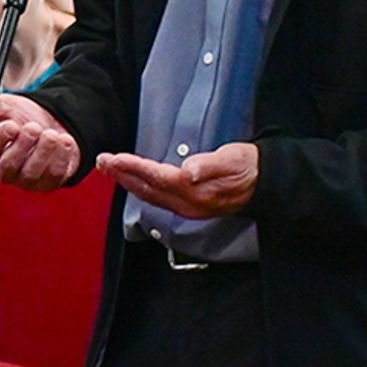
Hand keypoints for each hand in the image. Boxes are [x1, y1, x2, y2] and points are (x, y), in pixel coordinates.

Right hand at [0, 105, 86, 187]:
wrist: (52, 125)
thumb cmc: (25, 119)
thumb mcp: (6, 106)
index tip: (11, 125)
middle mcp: (7, 170)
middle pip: (9, 166)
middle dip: (22, 146)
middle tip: (32, 128)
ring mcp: (27, 179)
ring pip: (32, 173)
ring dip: (43, 152)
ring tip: (50, 134)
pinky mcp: (48, 182)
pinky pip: (54, 175)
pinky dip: (60, 157)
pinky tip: (63, 141)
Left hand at [101, 142, 259, 219]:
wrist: (265, 183)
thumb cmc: (248, 167)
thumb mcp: (233, 160)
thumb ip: (209, 165)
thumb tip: (188, 171)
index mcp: (195, 191)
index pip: (156, 178)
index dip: (133, 168)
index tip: (114, 158)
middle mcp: (187, 204)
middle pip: (147, 189)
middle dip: (122, 175)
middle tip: (101, 161)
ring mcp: (187, 207)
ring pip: (149, 195)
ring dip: (127, 182)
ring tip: (109, 169)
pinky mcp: (189, 206)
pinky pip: (157, 198)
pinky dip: (140, 187)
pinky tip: (133, 180)